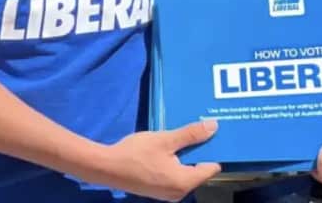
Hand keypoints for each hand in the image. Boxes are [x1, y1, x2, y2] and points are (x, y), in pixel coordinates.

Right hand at [92, 121, 221, 201]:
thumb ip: (190, 135)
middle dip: (198, 152)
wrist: (106, 168)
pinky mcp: (158, 192)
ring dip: (185, 157)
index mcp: (185, 182)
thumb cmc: (136, 153)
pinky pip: (174, 177)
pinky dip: (174, 164)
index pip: (211, 168)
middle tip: (196, 132)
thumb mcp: (164, 140)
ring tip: (181, 138)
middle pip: (198, 171)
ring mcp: (168, 194)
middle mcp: (180, 193)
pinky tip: (167, 150)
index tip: (213, 135)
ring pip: (185, 173)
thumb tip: (214, 127)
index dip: (213, 150)